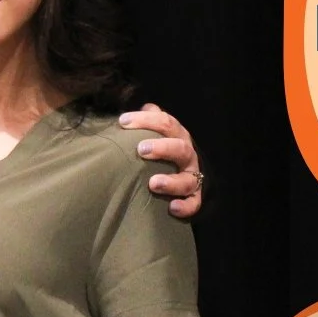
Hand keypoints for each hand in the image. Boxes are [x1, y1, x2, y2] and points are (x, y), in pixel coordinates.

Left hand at [117, 103, 203, 220]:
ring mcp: (192, 177)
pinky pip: (194, 203)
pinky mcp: (194, 197)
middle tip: (141, 149)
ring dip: (171, 181)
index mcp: (177, 136)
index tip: (123, 122)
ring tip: (153, 183)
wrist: (186, 173)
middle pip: (180, 148)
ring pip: (187, 179)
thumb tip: (139, 108)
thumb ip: (148, 120)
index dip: (145, 120)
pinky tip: (172, 208)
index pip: (166, 122)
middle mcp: (187, 155)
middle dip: (162, 148)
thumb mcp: (157, 132)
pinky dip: (185, 206)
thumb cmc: (162, 150)